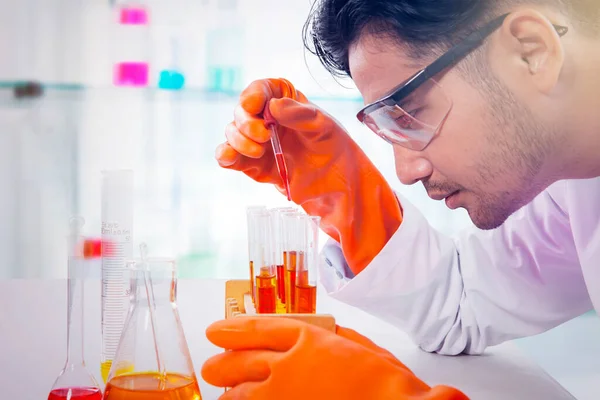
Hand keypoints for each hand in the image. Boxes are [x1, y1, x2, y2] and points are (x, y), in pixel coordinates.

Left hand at [201, 317, 468, 399]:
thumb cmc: (386, 383)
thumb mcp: (360, 346)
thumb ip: (333, 338)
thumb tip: (320, 335)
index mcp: (307, 339)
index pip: (258, 329)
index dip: (234, 329)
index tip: (217, 331)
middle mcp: (286, 366)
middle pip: (238, 362)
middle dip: (222, 364)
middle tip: (213, 367)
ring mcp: (281, 397)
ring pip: (239, 394)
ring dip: (229, 393)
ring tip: (224, 394)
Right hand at [216, 78, 402, 273]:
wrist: (337, 185)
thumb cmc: (334, 148)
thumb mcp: (324, 127)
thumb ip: (300, 115)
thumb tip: (275, 106)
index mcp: (284, 100)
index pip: (261, 89)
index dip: (252, 95)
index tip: (252, 106)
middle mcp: (266, 118)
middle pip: (241, 112)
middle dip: (247, 124)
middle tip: (265, 137)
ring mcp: (257, 142)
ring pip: (232, 133)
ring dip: (238, 141)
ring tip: (259, 151)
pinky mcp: (253, 164)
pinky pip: (230, 158)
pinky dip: (226, 157)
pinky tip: (229, 158)